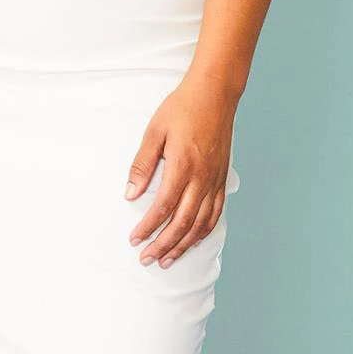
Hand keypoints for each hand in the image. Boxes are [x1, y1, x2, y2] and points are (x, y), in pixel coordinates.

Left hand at [124, 79, 237, 267]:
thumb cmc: (182, 108)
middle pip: (182, 222)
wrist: (215, 94)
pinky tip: (193, 240)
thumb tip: (130, 194)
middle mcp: (201, 178)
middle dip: (164, 245)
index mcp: (182, 166)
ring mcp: (214, 180)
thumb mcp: (154, 132)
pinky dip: (204, 231)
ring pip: (200, 223)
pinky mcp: (222, 178)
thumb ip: (142, 165)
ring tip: (167, 259)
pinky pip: (215, 213)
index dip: (148, 228)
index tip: (134, 240)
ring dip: (183, 244)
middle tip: (147, 259)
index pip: (164, 207)